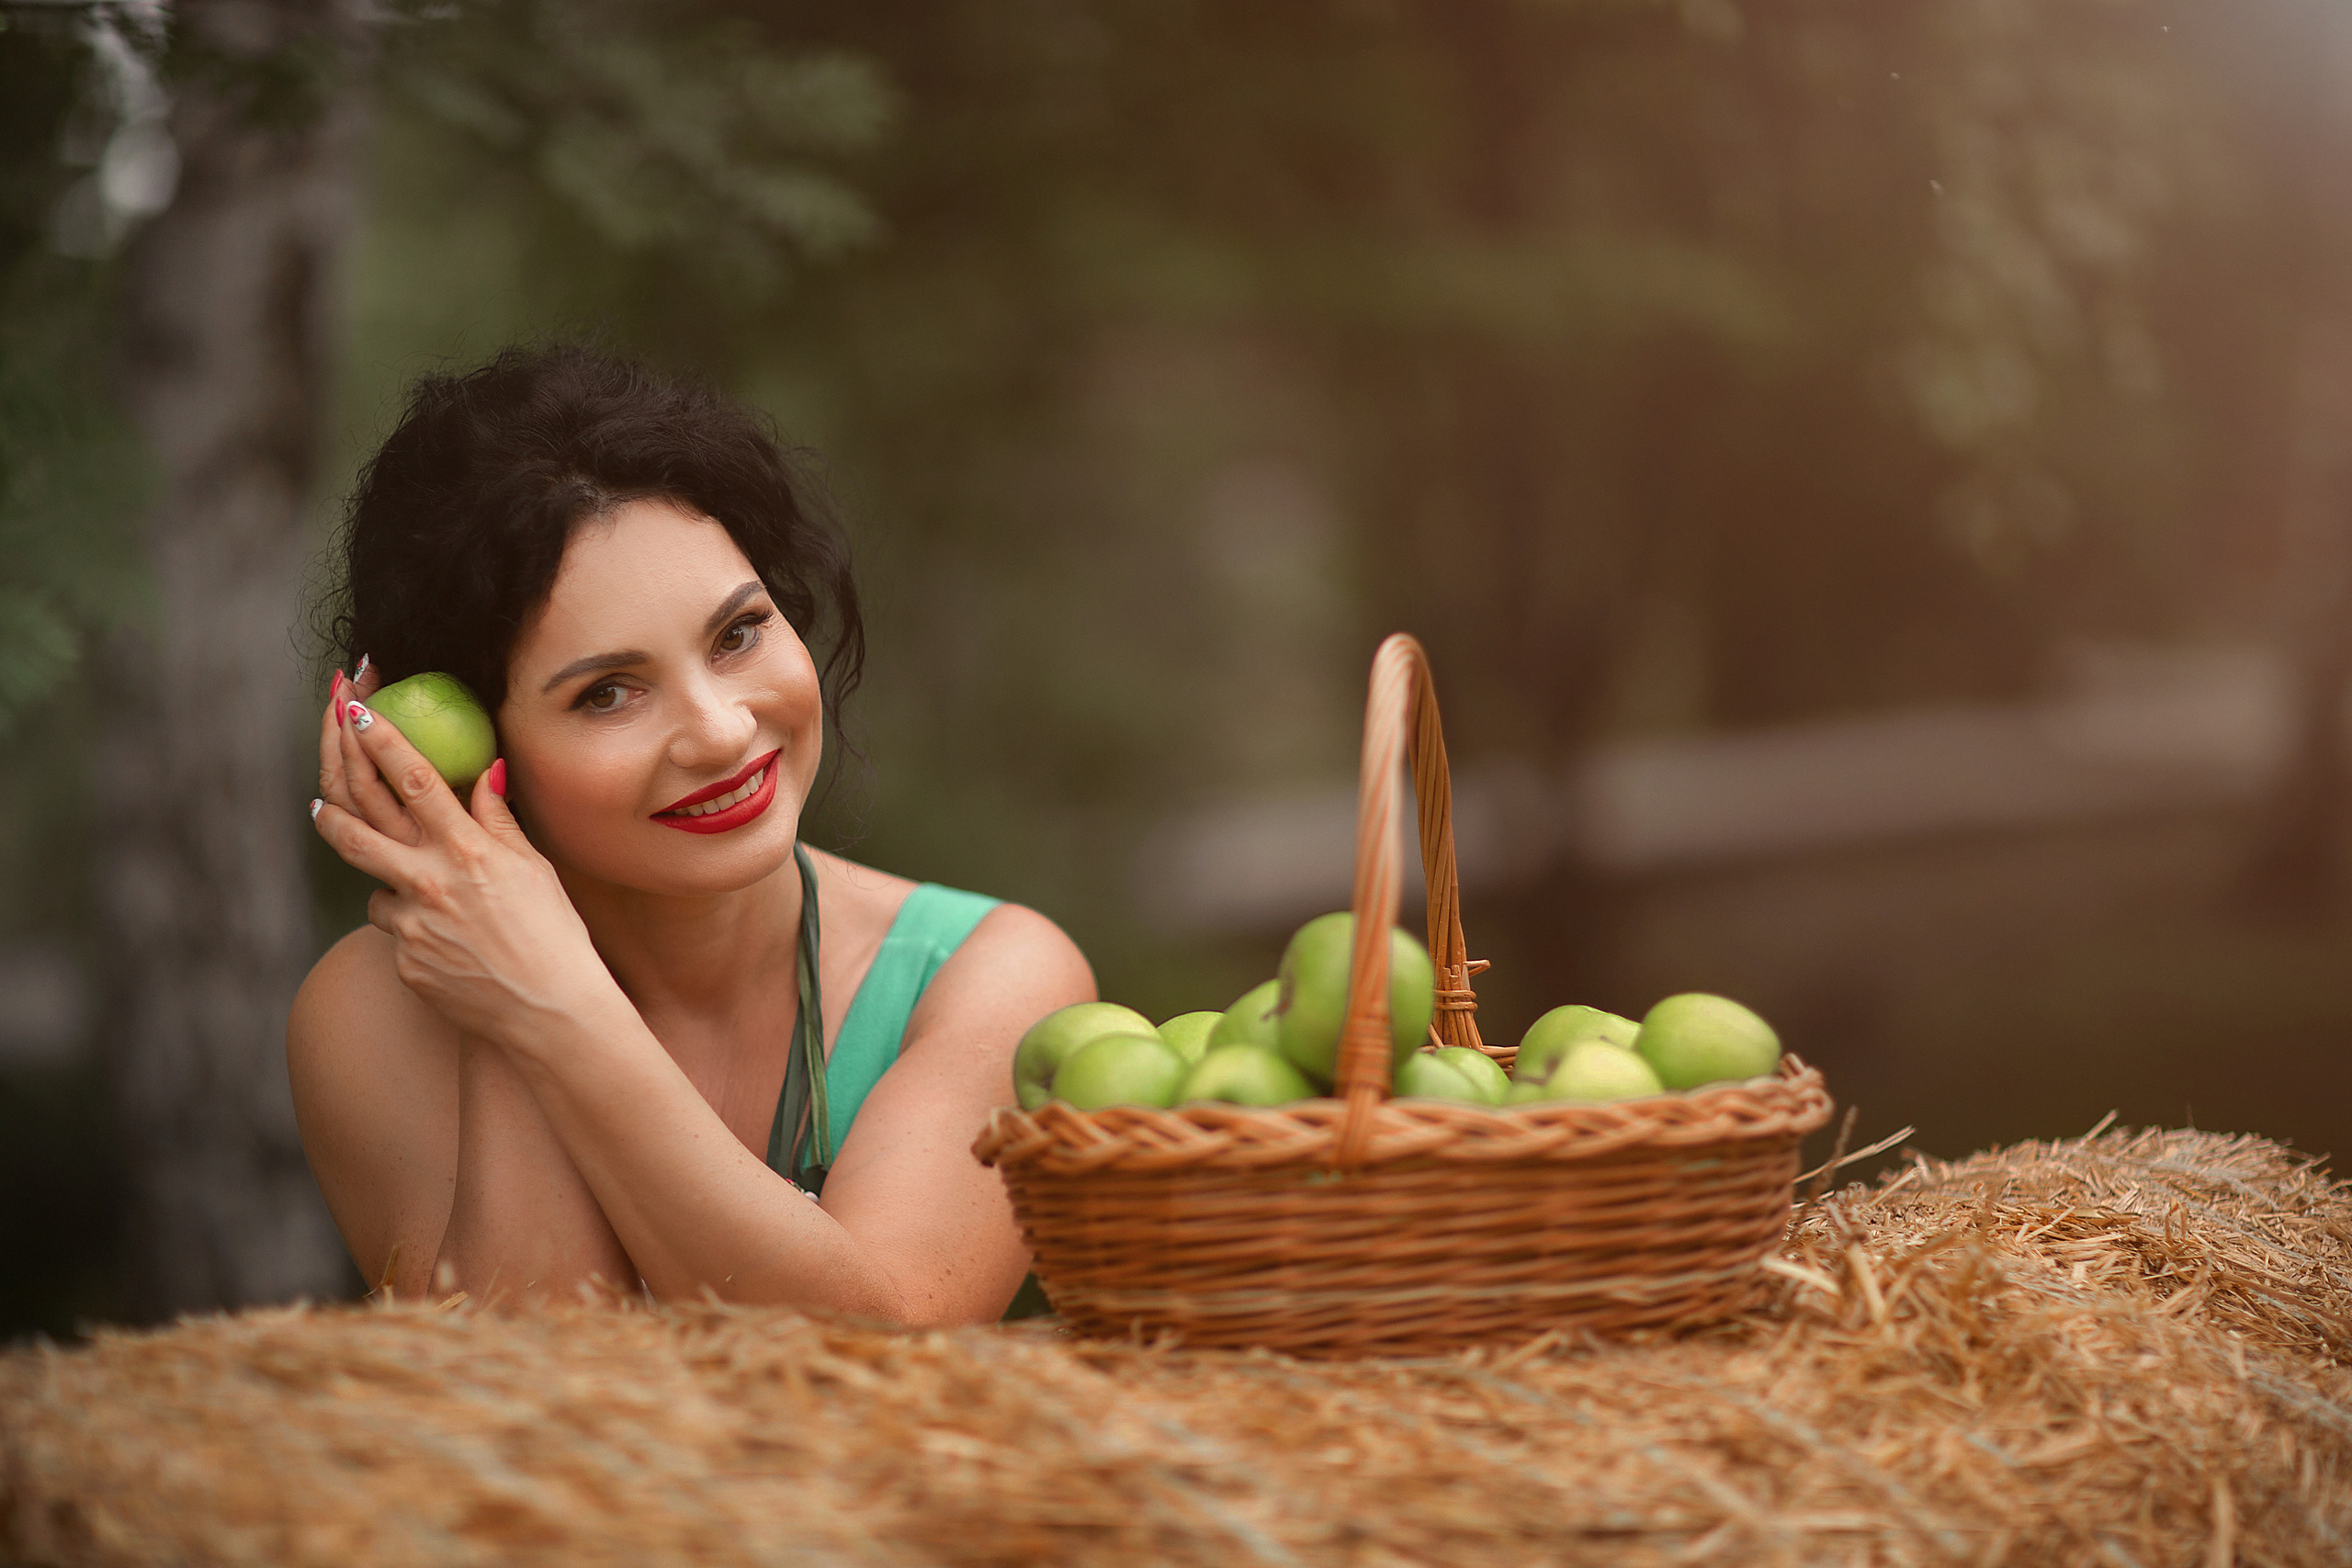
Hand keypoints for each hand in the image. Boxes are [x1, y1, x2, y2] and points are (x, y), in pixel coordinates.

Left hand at [311, 697, 620, 1049]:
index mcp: (468, 852)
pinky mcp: (403, 961)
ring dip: (376, 866)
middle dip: (333, 790)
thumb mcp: (535, 870)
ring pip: (371, 880)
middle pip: (356, 824)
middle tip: (319, 782)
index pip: (417, 781)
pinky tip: (447, 936)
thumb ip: (499, 821)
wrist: (550, 1013)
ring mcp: (411, 925)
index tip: (358, 710)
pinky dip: (409, 922)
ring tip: (364, 845)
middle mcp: (431, 883)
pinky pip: (392, 927)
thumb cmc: (555, 936)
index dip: (382, 741)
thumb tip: (484, 774)